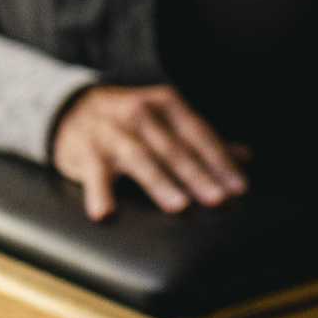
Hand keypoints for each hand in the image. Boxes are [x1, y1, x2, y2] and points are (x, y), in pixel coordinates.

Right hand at [51, 83, 248, 220]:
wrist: (72, 108)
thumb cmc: (131, 120)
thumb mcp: (167, 120)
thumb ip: (203, 139)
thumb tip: (246, 157)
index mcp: (166, 104)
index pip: (199, 134)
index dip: (220, 161)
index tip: (239, 187)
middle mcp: (141, 113)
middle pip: (175, 149)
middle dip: (198, 175)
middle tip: (219, 200)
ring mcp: (112, 132)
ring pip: (141, 159)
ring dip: (161, 183)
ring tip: (180, 207)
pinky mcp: (86, 152)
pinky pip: (94, 174)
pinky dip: (99, 193)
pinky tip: (105, 214)